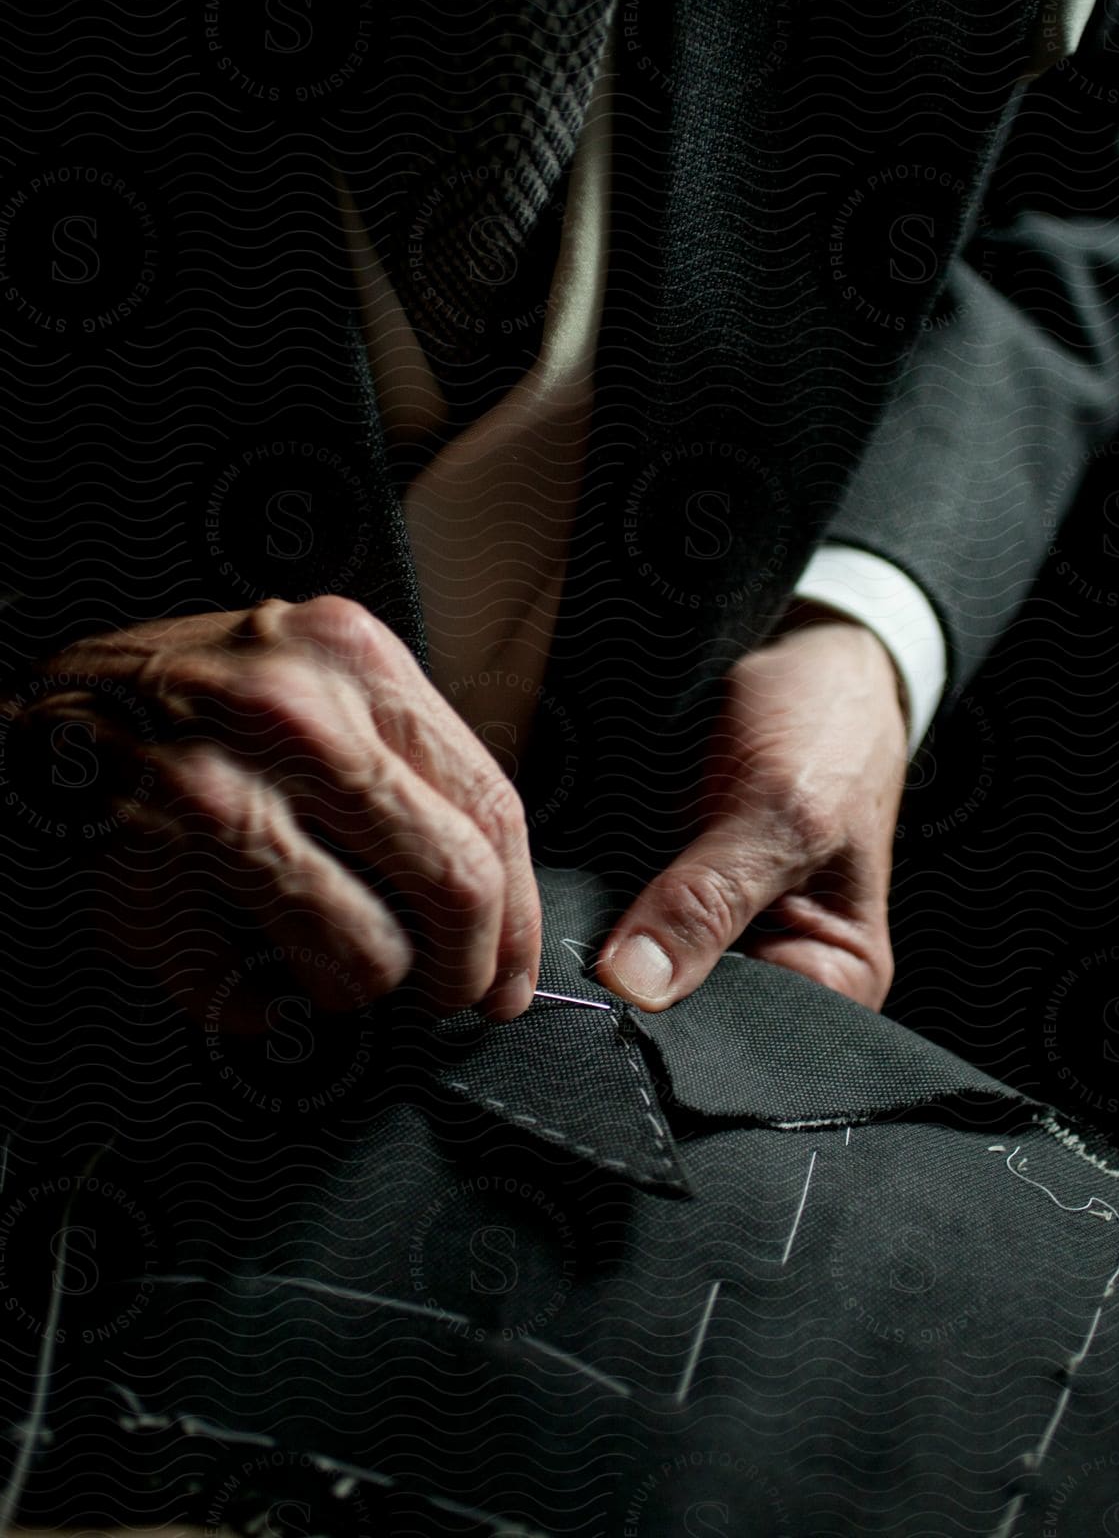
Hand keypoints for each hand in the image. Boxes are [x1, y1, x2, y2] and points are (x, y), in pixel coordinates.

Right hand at [0, 597, 540, 1028]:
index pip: (490, 803)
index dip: (522, 913)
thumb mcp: (318, 683)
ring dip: (353, 991)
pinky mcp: (145, 870)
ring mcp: (209, 789)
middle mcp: (287, 713)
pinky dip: (255, 1006)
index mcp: (350, 657)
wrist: (51, 706)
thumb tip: (507, 905)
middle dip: (464, 971)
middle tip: (446, 998)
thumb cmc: (204, 708)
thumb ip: (408, 762)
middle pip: (454, 884)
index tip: (514, 972)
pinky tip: (234, 960)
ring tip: (317, 964)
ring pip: (364, 958)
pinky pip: (247, 994)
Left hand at [593, 612, 907, 1012]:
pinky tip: (558, 893)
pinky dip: (588, 907)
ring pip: (640, 969)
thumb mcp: (782, 811)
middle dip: (630, 988)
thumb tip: (635, 985)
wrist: (805, 650)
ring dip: (597, 945)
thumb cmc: (828, 729)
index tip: (605, 1003)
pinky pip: (617, 919)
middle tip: (568, 960)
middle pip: (686, 1014)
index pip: (745, 1044)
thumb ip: (712, 899)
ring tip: (558, 925)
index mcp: (836, 978)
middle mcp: (774, 971)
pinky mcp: (669, 893)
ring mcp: (717, 934)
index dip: (675, 1029)